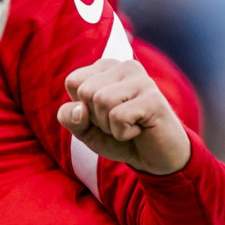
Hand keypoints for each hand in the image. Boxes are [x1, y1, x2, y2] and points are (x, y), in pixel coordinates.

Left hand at [56, 59, 190, 175]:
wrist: (154, 158)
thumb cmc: (118, 137)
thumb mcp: (84, 129)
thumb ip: (69, 117)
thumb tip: (79, 109)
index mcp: (106, 67)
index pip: (73, 81)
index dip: (82, 108)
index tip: (103, 114)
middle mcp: (125, 66)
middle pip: (86, 91)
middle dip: (96, 117)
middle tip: (118, 122)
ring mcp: (142, 80)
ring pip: (101, 100)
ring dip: (109, 125)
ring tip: (128, 125)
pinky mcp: (153, 98)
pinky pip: (118, 116)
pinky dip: (122, 133)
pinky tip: (139, 130)